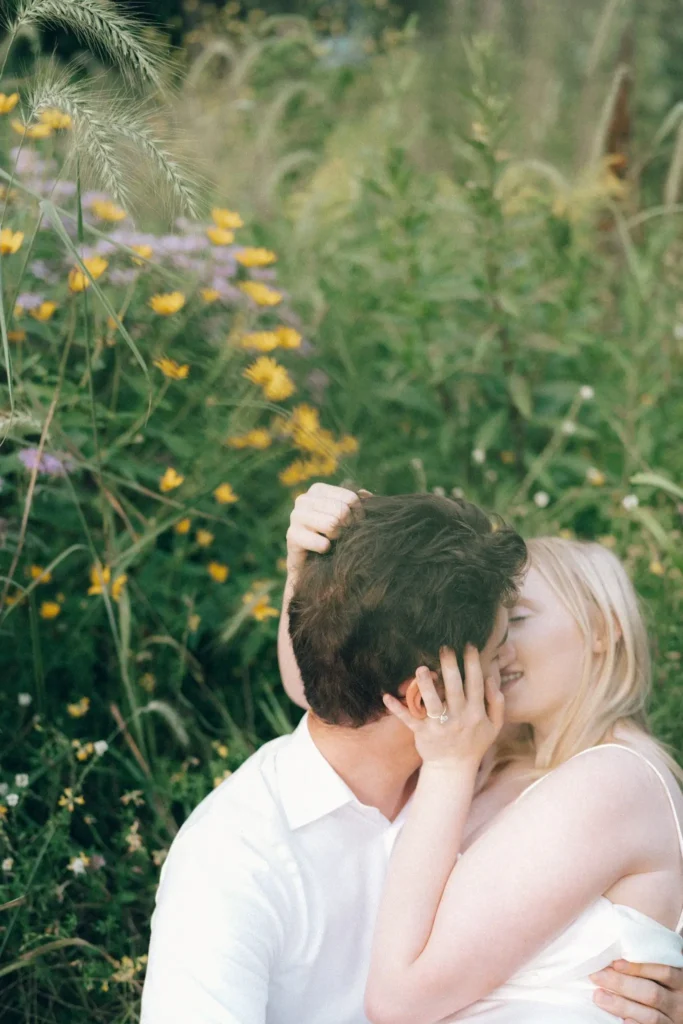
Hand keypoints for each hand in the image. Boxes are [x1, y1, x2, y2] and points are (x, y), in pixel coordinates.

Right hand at [285, 482, 371, 574]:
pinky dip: (326, 549)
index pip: (351, 498)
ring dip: (336, 537)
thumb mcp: (348, 517)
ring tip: (331, 541)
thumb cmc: (333, 536)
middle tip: (342, 535)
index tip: (354, 524)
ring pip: (331, 524)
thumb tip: (366, 494)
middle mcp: (304, 499)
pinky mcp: (292, 536)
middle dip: (347, 527)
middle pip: (342, 511)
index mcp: (318, 490)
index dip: (359, 515)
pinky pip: (322, 543)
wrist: (311, 564)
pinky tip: (321, 550)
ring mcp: (295, 516)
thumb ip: (358, 504)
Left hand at [382, 645, 503, 769]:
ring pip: (432, 703)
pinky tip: (387, 696)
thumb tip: (492, 678)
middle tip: (445, 647)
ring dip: (426, 686)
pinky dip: (398, 709)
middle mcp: (458, 718)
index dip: (473, 664)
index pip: (475, 684)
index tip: (469, 645)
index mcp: (475, 713)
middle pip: (455, 689)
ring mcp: (439, 726)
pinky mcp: (422, 733)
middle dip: (450, 667)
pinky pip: (409, 719)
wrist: (454, 769)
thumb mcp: (494, 726)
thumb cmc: (474, 742)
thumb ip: (497, 702)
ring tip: (422, 668)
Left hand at [591, 961, 682, 1022]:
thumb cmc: (662, 985)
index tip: (615, 963)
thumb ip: (649, 963)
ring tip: (599, 997)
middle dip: (622, 984)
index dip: (639, 967)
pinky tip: (620, 1020)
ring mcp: (674, 1021)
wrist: (674, 1012)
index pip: (663, 971)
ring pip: (651, 1016)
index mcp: (679, 981)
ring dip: (622, 1006)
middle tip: (597, 976)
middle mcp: (678, 1002)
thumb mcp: (662, 974)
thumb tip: (617, 949)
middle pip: (652, 993)